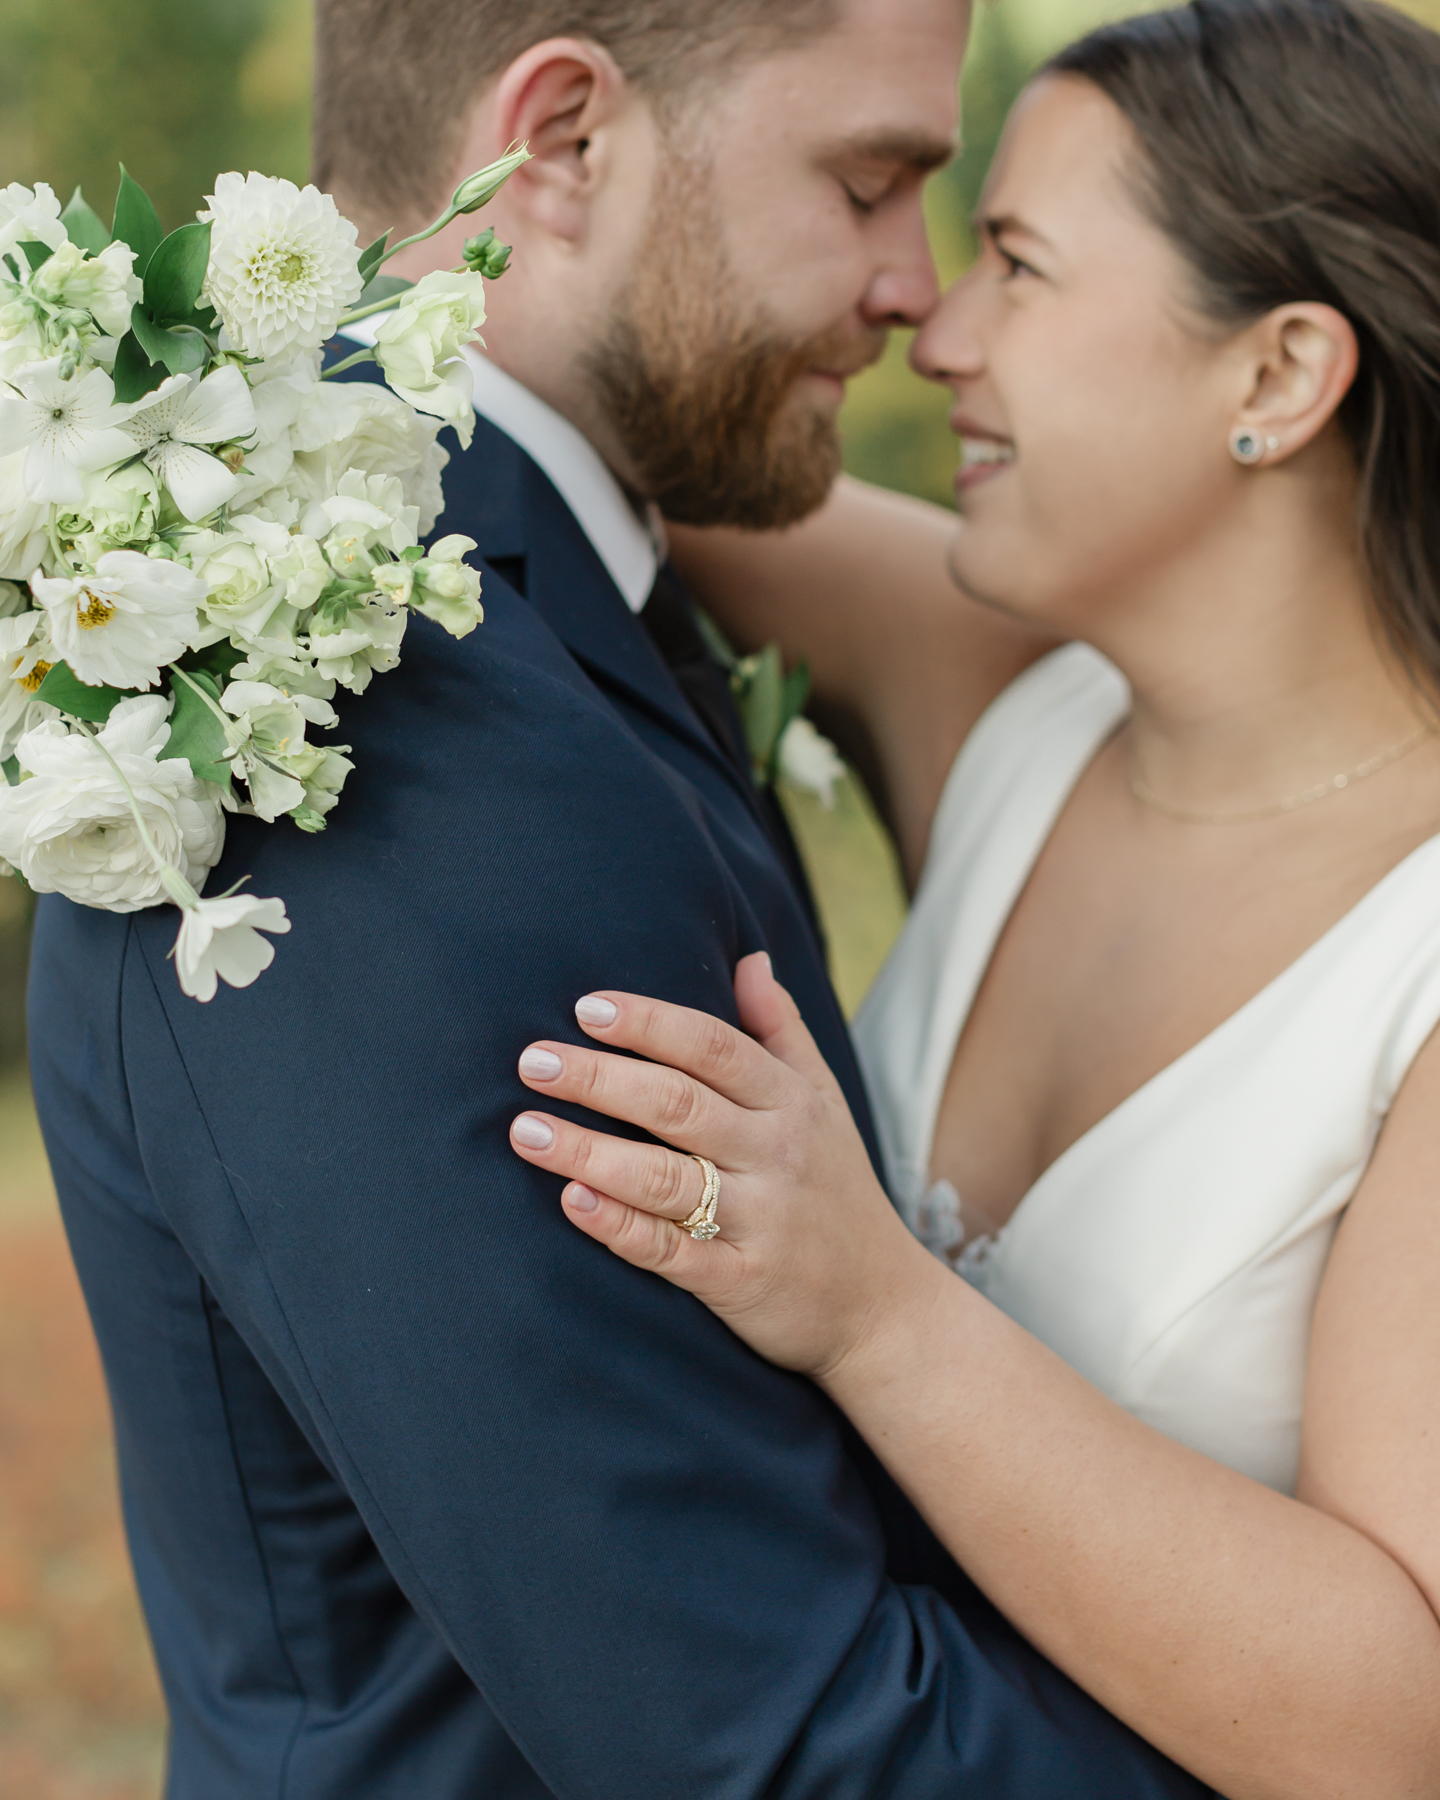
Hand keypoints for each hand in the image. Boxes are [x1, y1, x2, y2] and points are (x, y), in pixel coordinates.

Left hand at [507, 952, 938, 1377]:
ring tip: (526, 1130)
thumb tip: (749, 959)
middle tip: (532, 1062)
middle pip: (677, 1103)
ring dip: (589, 1149)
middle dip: (599, 1078)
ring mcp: (759, 1219)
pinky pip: (670, 1252)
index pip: (712, 1047)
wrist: (884, 1307)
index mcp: (790, 1103)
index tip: (586, 1008)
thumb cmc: (837, 1189)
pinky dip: (620, 1226)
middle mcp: (775, 1153)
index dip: (649, 1023)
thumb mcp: (826, 1101)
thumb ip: (783, 1029)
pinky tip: (572, 1202)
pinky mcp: (740, 1282)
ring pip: (663, 1176)